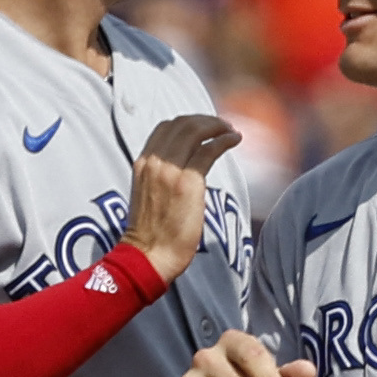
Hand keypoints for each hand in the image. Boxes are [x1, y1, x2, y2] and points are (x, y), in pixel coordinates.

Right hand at [125, 111, 239, 282]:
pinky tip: (234, 139)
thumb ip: (159, 177)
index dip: (187, 122)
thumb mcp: (147, 195)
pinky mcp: (189, 182)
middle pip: (182, 124)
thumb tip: (181, 170)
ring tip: (230, 131)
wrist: (148, 255)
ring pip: (195, 131)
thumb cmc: (150, 233)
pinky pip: (209, 150)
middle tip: (222, 126)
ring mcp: (170, 170)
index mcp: (142, 163)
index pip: (164, 127)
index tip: (203, 128)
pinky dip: (224, 140)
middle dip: (205, 121)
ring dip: (217, 126)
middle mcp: (154, 162)